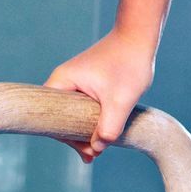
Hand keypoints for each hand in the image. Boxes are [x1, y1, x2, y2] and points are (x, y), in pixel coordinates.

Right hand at [43, 30, 157, 162]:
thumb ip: (108, 127)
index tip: (86, 150)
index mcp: (62, 81)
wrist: (140, 35)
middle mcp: (64, 80)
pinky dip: (89, 120)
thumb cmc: (129, 63)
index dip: (65, 138)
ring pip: (72, 113)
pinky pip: (81, 106)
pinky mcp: (88, 81)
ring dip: (83, 131)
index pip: (51, 118)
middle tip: (93, 156)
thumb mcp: (120, 101)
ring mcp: (75, 80)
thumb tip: (96, 149)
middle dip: (74, 138)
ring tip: (96, 151)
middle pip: (59, 118)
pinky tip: (99, 136)